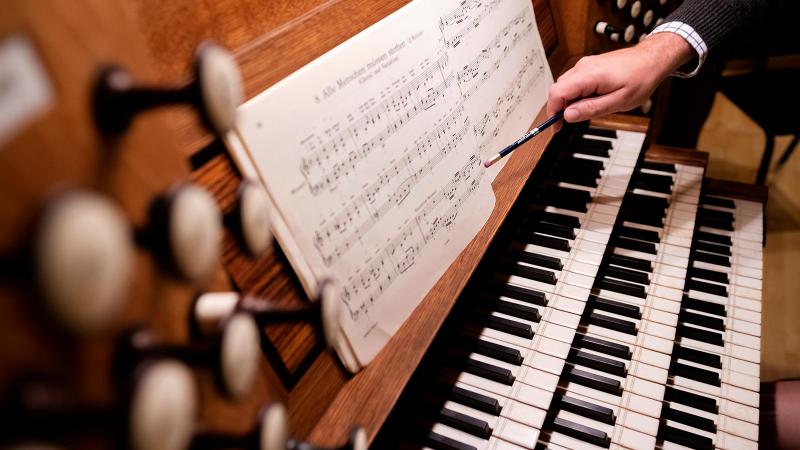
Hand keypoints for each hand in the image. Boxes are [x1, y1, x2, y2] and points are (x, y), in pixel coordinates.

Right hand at [546, 32, 693, 130]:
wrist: (651, 59)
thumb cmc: (640, 78)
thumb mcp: (618, 101)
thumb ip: (591, 109)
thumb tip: (568, 115)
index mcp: (589, 75)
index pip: (557, 93)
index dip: (552, 112)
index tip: (556, 126)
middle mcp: (583, 67)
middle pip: (558, 90)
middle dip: (561, 108)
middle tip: (573, 122)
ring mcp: (585, 65)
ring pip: (566, 86)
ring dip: (570, 101)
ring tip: (591, 108)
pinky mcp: (589, 66)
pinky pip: (574, 82)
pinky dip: (577, 94)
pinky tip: (593, 99)